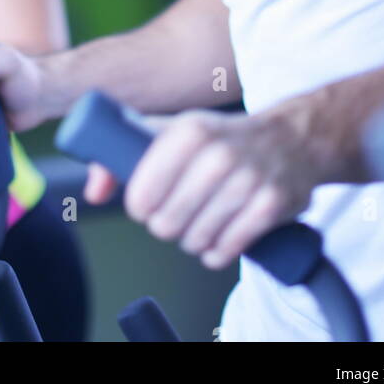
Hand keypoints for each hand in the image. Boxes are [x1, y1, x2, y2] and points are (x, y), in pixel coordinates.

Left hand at [95, 107, 318, 269]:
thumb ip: (124, 152)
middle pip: (167, 222)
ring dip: (192, 240)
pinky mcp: (272, 206)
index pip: (142, 191)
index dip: (139, 207)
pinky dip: (217, 252)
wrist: (290, 139)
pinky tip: (218, 238)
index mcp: (189, 130)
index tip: (146, 205)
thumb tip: (93, 192)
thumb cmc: (220, 138)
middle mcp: (219, 154)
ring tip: (198, 224)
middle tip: (174, 217)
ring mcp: (249, 180)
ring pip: (196, 239)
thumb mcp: (173, 131)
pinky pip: (227, 250)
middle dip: (166, 226)